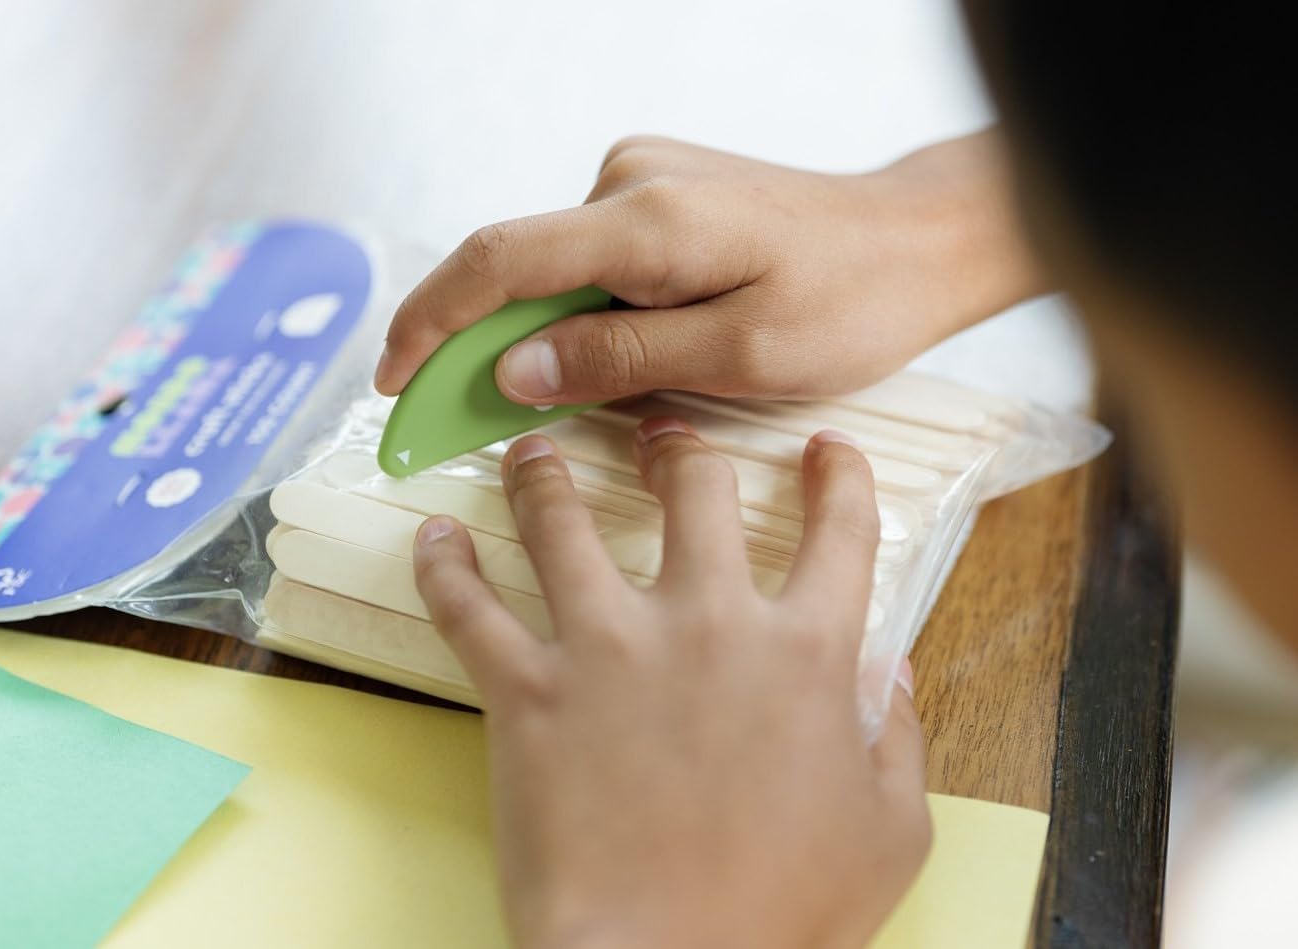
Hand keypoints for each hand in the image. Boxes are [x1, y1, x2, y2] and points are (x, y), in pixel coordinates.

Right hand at [375, 132, 1044, 404]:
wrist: (915, 238)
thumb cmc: (850, 301)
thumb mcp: (743, 352)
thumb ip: (622, 358)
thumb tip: (510, 370)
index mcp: (650, 217)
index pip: (499, 260)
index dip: (430, 322)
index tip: (392, 385)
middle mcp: (631, 177)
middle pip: (520, 267)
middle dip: (477, 345)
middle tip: (453, 424)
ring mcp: (644, 175)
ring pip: (556, 268)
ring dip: (538, 334)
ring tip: (556, 404)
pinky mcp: (659, 188)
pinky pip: (591, 257)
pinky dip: (575, 311)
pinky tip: (605, 358)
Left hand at [413, 421, 929, 947]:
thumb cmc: (784, 916)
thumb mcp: (889, 832)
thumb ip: (897, 737)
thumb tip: (895, 670)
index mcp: (802, 651)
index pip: (838, 533)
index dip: (840, 479)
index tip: (824, 449)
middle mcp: (706, 622)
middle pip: (695, 490)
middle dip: (679, 446)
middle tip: (659, 432)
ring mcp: (609, 648)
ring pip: (565, 522)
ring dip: (544, 476)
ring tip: (531, 451)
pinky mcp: (529, 690)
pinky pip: (470, 609)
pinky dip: (443, 566)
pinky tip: (434, 535)